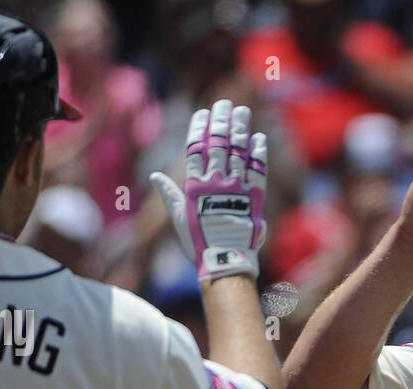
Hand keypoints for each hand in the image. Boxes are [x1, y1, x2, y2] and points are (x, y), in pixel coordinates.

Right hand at [150, 98, 266, 281]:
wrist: (225, 261)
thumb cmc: (198, 241)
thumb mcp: (178, 217)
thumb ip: (169, 193)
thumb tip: (154, 175)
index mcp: (195, 186)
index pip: (196, 149)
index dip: (200, 128)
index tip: (204, 113)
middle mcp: (215, 183)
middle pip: (218, 144)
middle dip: (222, 120)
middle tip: (226, 103)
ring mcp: (236, 188)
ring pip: (238, 152)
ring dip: (241, 129)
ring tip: (243, 112)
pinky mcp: (254, 197)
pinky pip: (257, 170)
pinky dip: (258, 153)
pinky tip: (258, 139)